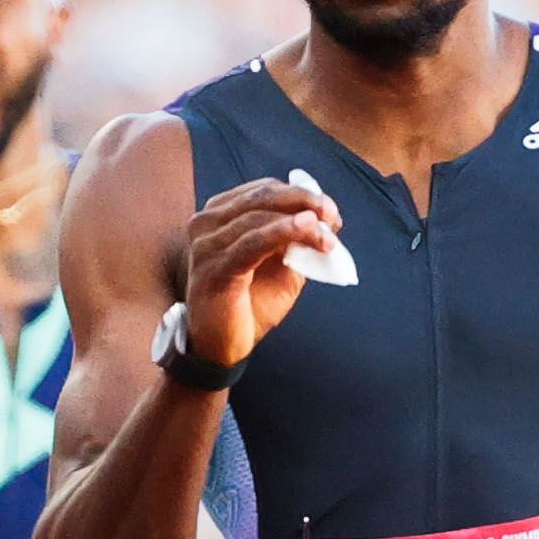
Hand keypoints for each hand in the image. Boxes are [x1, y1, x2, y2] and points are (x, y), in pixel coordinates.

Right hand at [177, 178, 345, 372]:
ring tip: (327, 234)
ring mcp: (206, 245)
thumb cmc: (249, 304)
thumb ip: (297, 241)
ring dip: (300, 222)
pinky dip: (283, 233)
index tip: (330, 211)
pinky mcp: (214, 268)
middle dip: (303, 202)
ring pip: (259, 217)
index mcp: (219, 215)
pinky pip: (252, 243)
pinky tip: (307, 230)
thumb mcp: (280, 266)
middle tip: (332, 215)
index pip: (264, 190)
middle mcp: (206, 223)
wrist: (222, 347)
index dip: (300, 194)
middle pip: (262, 196)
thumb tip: (326, 219)